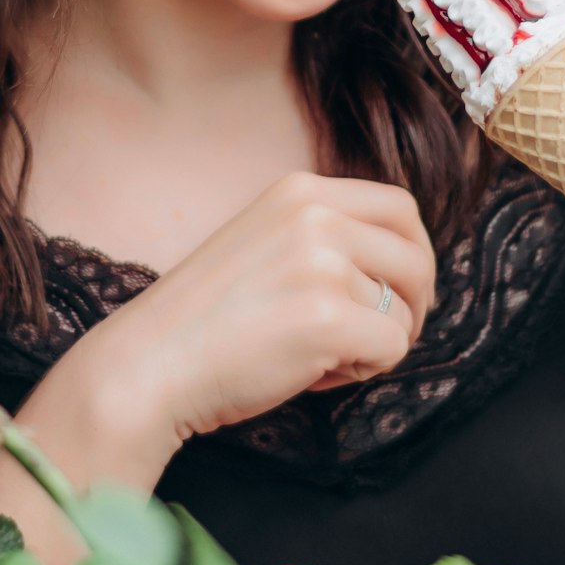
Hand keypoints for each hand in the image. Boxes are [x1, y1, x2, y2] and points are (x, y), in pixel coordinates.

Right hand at [79, 171, 435, 468]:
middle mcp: (315, 215)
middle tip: (384, 336)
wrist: (148, 365)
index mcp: (300, 191)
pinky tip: (314, 374)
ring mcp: (322, 263)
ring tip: (321, 356)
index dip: (412, 253)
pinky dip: (363, 371)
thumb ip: (322, 236)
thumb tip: (401, 263)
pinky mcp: (328, 317)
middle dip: (415, 301)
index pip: (399, 207)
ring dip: (375, 343)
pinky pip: (391, 348)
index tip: (399, 291)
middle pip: (416, 254)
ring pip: (403, 310)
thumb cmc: (206, 321)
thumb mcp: (265, 242)